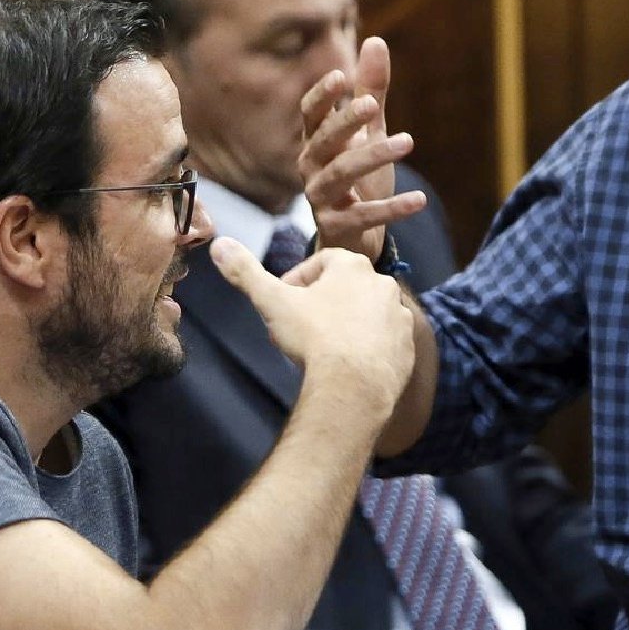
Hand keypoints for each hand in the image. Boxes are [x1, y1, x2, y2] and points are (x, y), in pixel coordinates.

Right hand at [212, 238, 414, 415]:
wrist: (354, 385)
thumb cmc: (314, 337)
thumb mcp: (272, 301)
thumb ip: (246, 272)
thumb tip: (220, 244)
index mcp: (354, 267)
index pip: (322, 261)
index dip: (298, 280)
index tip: (284, 303)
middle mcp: (383, 285)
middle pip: (345, 288)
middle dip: (322, 304)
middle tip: (300, 329)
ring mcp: (399, 317)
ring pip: (367, 314)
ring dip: (347, 325)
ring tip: (324, 349)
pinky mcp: (408, 347)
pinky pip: (385, 341)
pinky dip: (368, 348)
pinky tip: (348, 365)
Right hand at [298, 36, 429, 258]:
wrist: (353, 236)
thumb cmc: (358, 177)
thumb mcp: (367, 132)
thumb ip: (370, 92)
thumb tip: (375, 40)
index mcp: (315, 142)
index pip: (310, 114)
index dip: (322, 96)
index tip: (341, 76)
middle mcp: (311, 167)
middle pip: (324, 141)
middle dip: (346, 123)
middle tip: (372, 106)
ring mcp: (321, 198)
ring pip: (342, 174)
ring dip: (374, 156)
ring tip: (408, 141)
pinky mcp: (338, 226)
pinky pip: (364, 215)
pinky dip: (393, 207)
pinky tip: (420, 199)